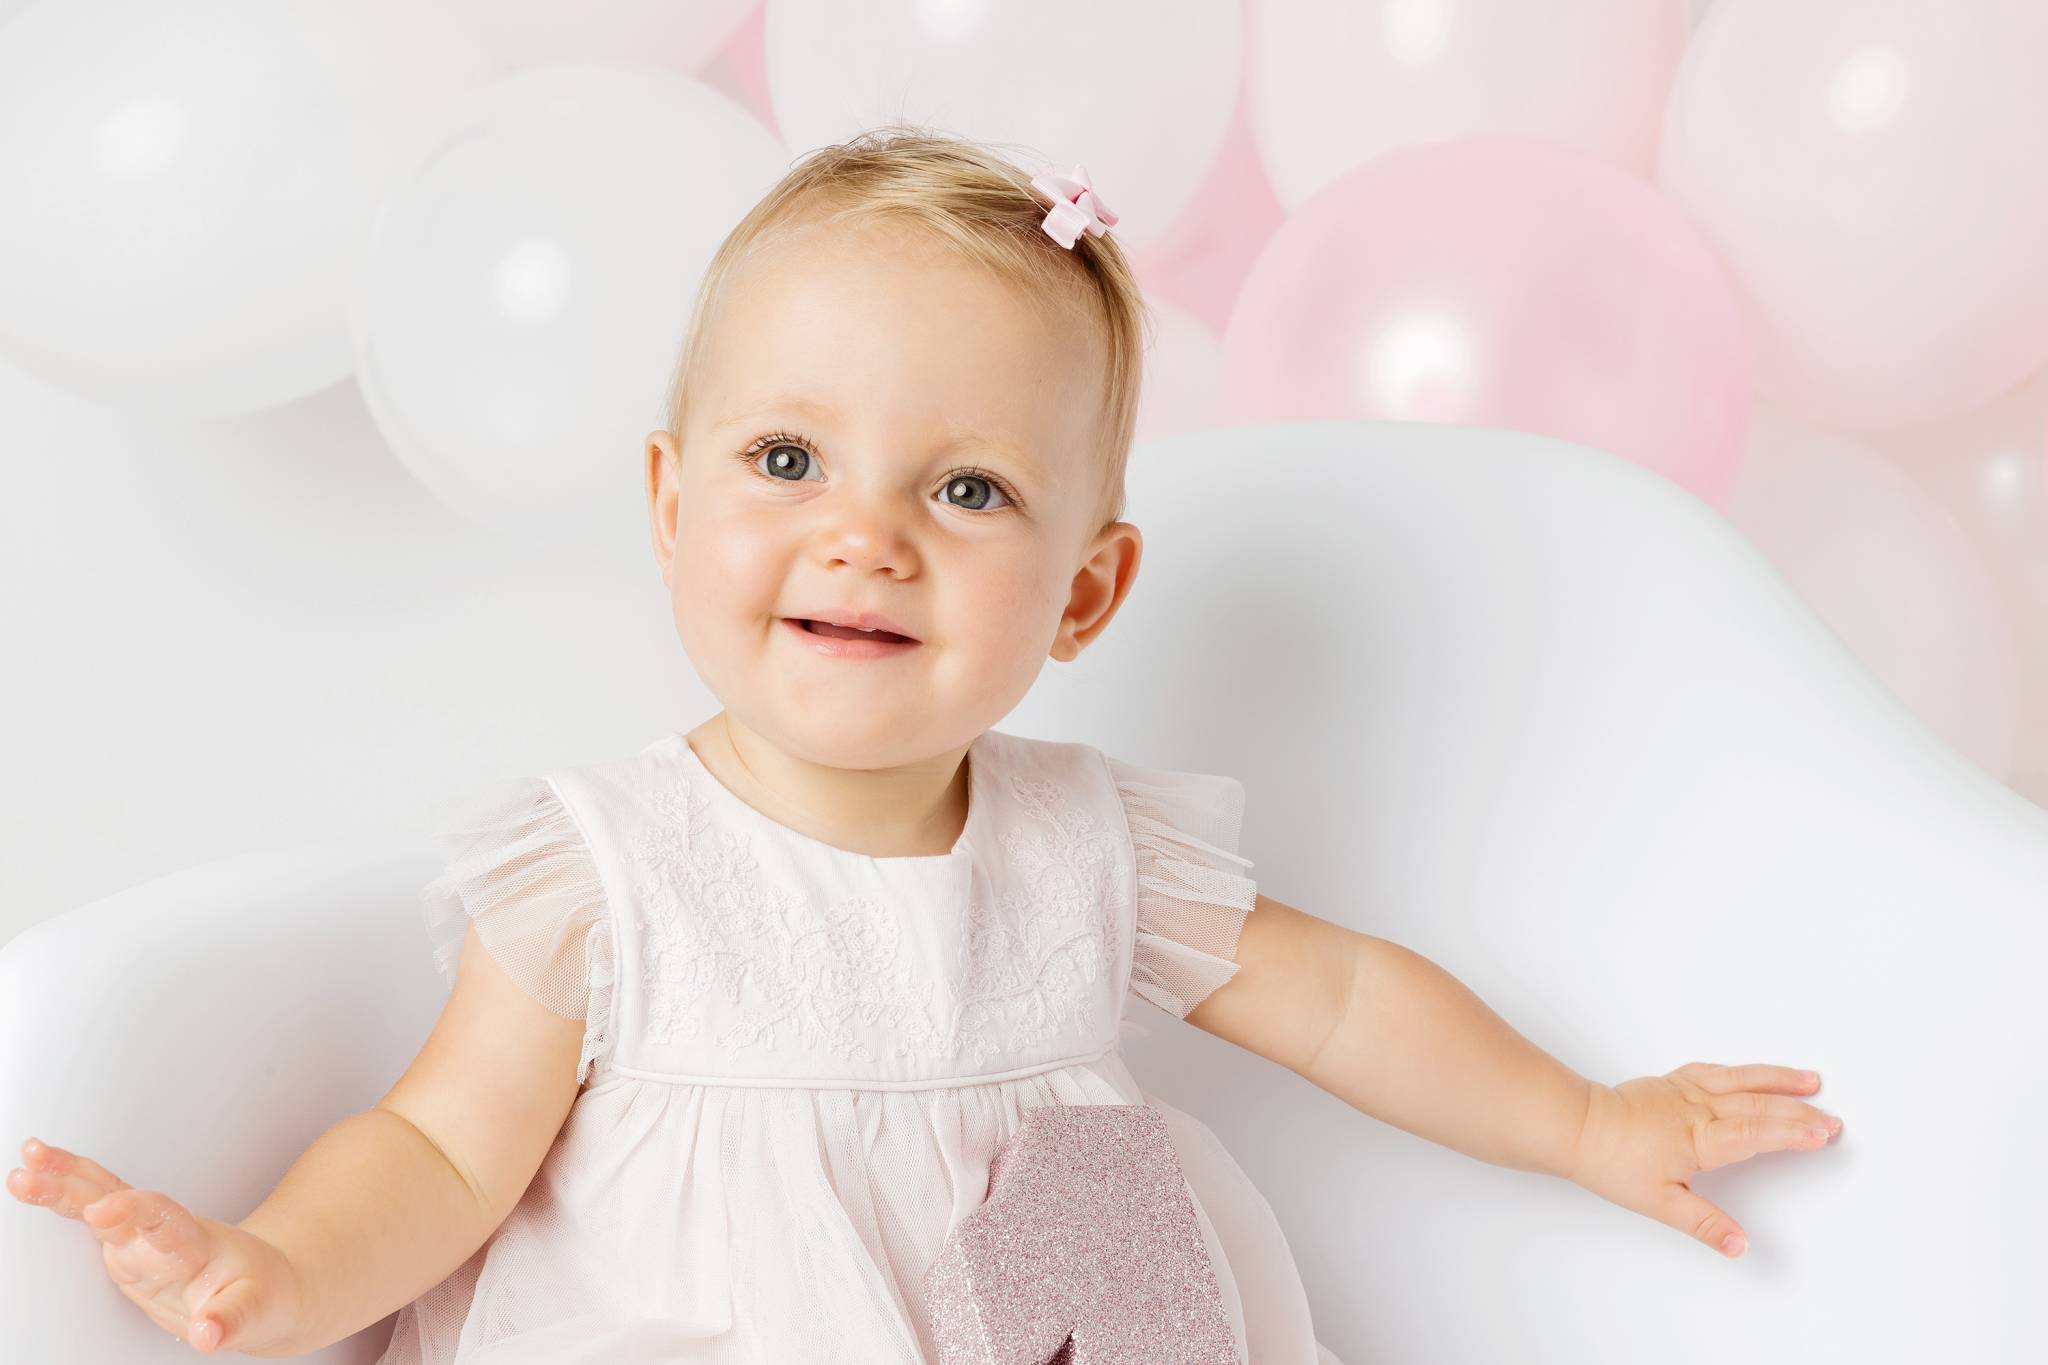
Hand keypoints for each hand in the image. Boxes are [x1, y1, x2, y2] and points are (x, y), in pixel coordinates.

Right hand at [8, 1135, 304, 1353]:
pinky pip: (91, 1210)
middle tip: (37, 1167)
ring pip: (100, 1198)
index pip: (164, 1222)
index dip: (135, 1212)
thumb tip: (209, 1335)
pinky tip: (32, 1174)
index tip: (102, 1211)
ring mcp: (142, 1237)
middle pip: (119, 1201)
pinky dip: (64, 1192)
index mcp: (197, 1246)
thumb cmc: (260, 1293)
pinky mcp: (126, 1244)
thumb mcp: (257, 1310)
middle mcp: (165, 1234)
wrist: (263, 1282)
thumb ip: (233, 1318)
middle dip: (77, 1185)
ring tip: (26, 1160)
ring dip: (63, 1180)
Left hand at [1563, 1063, 1840, 1258]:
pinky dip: (1739, 1071)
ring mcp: (1684, 1091)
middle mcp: (1698, 1108)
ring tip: (1809, 1080)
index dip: (1794, 1133)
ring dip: (1777, 1080)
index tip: (1825, 1133)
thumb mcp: (1661, 1203)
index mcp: (1701, 1138)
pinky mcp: (1669, 1084)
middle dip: (1800, 1112)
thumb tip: (1740, 1245)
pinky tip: (1749, 1073)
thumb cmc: (1613, 1162)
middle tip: (1833, 1118)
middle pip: (1758, 1106)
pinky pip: (1713, 1071)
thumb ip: (1705, 1224)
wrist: (1575, 1126)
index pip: (1758, 1133)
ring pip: (1740, 1080)